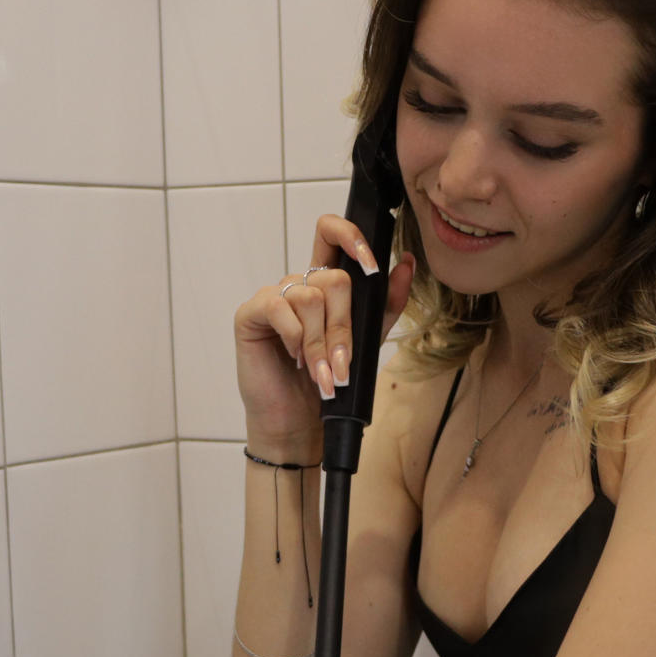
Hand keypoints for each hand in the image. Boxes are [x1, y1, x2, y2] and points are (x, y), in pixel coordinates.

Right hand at [235, 211, 418, 440]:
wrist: (299, 422)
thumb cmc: (327, 382)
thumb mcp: (367, 340)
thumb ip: (385, 303)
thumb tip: (405, 263)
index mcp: (324, 285)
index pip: (332, 233)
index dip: (351, 236)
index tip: (371, 266)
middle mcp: (299, 285)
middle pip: (333, 277)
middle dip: (344, 326)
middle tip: (341, 363)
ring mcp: (273, 297)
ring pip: (310, 298)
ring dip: (320, 343)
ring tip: (319, 372)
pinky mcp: (250, 313)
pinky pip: (279, 307)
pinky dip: (294, 337)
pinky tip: (293, 357)